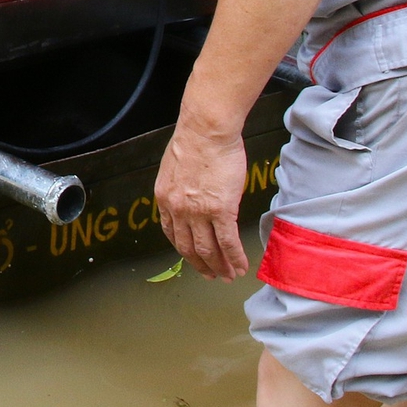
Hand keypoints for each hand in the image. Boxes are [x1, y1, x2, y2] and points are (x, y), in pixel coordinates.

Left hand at [155, 121, 250, 280]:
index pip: (172, 233)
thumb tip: (192, 196)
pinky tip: (241, 266)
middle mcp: (178, 210)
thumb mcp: (175, 167)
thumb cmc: (195, 140)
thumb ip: (181, 187)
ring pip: (208, 249)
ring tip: (228, 276)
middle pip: (189, 247)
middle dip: (201, 265)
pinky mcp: (221, 210)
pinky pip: (228, 242)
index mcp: (165, 198)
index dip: (184, 249)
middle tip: (211, 275)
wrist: (206, 130)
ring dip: (220, 266)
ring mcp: (199, 212)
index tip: (192, 257)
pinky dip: (235, 258)